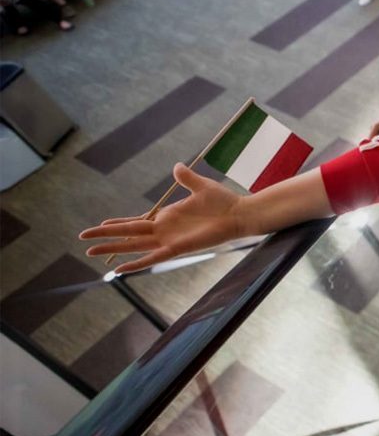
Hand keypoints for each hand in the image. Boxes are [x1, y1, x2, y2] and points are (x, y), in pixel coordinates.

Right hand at [80, 164, 244, 274]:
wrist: (239, 214)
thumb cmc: (223, 202)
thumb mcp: (200, 186)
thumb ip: (186, 178)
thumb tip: (176, 166)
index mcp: (166, 216)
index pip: (136, 221)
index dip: (118, 224)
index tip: (101, 224)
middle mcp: (163, 230)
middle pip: (128, 234)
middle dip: (106, 236)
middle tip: (83, 240)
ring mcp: (168, 240)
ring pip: (133, 246)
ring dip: (113, 249)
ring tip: (90, 253)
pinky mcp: (177, 248)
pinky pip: (152, 258)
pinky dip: (136, 264)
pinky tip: (120, 270)